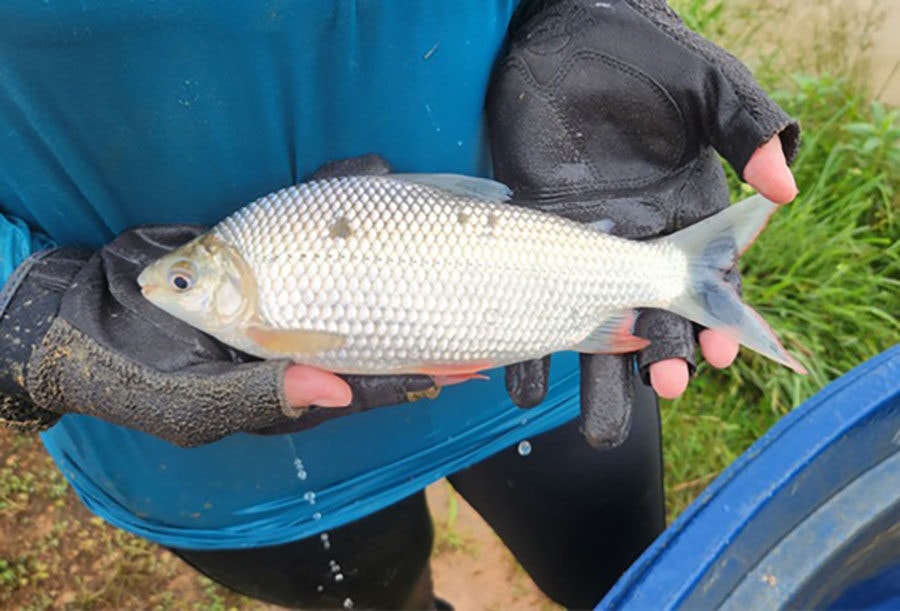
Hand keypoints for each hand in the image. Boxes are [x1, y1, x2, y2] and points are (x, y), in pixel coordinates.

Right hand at [0, 155, 435, 445]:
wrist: (85, 311)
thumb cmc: (140, 373)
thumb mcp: (198, 401)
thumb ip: (265, 395)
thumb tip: (337, 391)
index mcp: (292, 379)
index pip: (371, 378)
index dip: (421, 372)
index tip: (469, 361)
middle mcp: (299, 337)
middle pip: (378, 326)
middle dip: (427, 318)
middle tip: (480, 309)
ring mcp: (285, 294)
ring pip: (355, 273)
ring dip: (395, 250)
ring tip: (444, 225)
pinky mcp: (265, 256)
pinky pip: (315, 232)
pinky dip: (341, 200)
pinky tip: (372, 178)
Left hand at [487, 0, 799, 446]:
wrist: (563, 35)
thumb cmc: (643, 54)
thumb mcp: (705, 86)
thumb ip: (746, 128)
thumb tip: (782, 187)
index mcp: (680, 213)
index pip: (703, 283)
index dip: (711, 323)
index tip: (712, 358)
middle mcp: (630, 239)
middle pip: (649, 315)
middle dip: (657, 358)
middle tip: (659, 390)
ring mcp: (575, 241)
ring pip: (588, 321)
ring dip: (594, 374)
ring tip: (596, 424)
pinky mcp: (527, 232)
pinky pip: (525, 296)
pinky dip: (525, 341)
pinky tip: (524, 382)